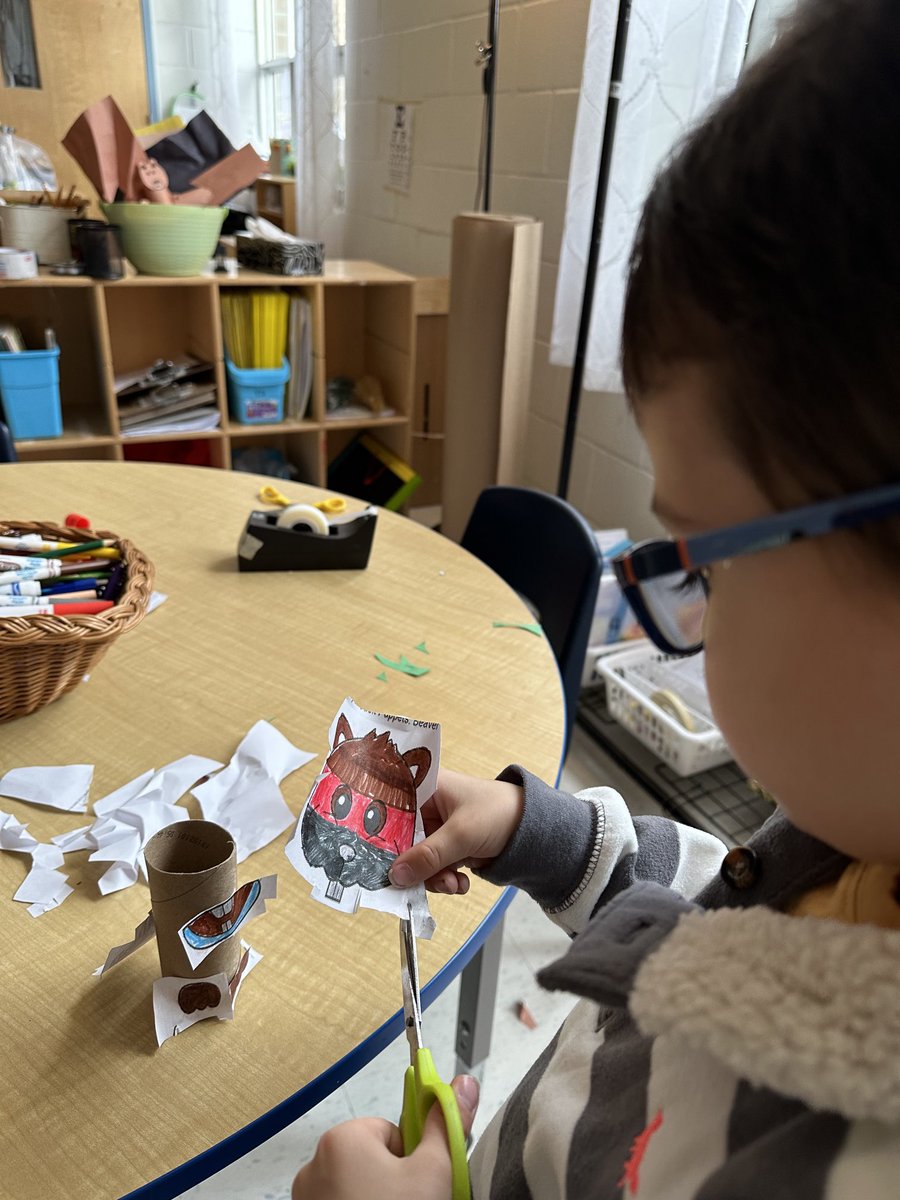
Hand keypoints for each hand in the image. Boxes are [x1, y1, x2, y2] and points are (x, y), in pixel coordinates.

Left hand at [291, 1074, 478, 1199]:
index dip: (412, 1159)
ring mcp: (305, 1198)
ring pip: (356, 1187)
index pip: (390, 1132)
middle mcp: (314, 1164)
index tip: (418, 1185)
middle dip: (393, 1182)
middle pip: (372, 1159)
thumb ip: (448, 1123)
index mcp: (342, 1139)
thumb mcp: (434, 1171)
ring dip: (375, 1199)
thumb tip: (463, 1082)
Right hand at [388, 768, 523, 894]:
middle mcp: (428, 806)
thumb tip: (394, 876)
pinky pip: (435, 867)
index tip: (375, 857)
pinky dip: (445, 879)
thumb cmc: (500, 814)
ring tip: (452, 884)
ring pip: (418, 858)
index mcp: (426, 787)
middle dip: (415, 865)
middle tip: (422, 883)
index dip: (382, 832)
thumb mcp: (461, 835)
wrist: (539, 833)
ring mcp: (439, 828)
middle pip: (403, 838)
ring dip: (433, 877)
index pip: (391, 806)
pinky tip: (461, 883)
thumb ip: (427, 856)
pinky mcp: (451, 847)